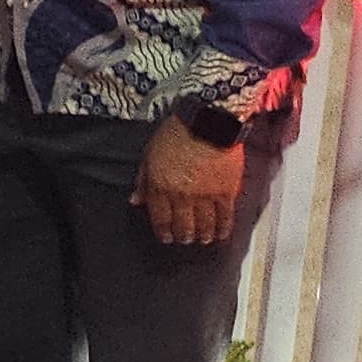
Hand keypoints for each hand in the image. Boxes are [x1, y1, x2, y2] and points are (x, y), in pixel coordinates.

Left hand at [134, 115, 248, 244]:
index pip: (159, 217)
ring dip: (202, 235)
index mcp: (160, 186)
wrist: (207, 121)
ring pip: (203, 225)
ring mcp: (205, 196)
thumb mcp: (150, 153)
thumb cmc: (177, 132)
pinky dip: (223, 228)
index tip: (166, 237)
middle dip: (183, 236)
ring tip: (202, 239)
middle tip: (185, 240)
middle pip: (182, 225)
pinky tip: (222, 234)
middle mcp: (181, 196)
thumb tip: (136, 200)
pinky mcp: (226, 193)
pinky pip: (225, 217)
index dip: (163, 231)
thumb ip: (143, 180)